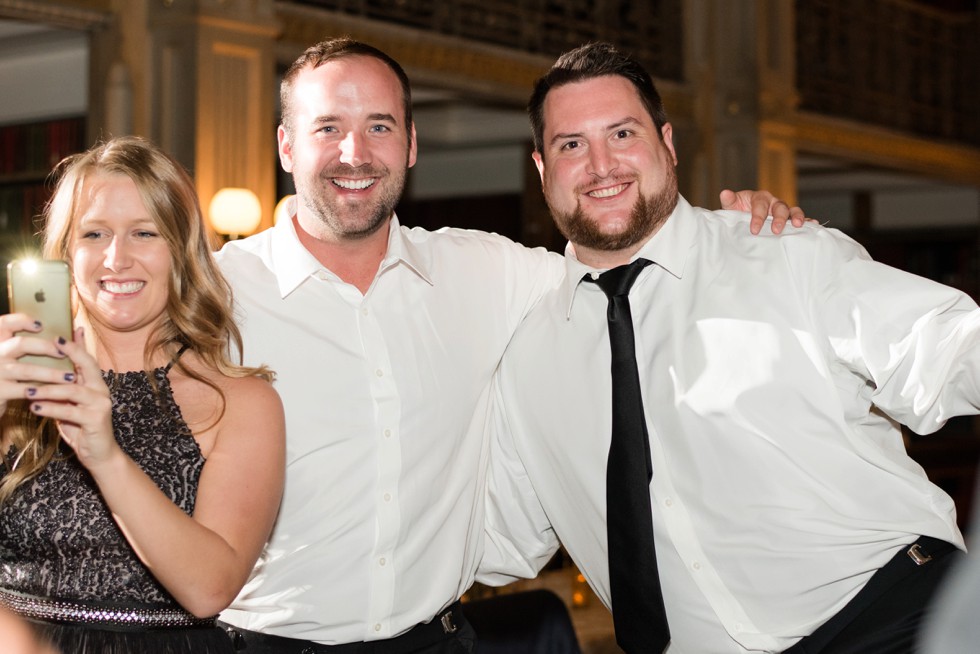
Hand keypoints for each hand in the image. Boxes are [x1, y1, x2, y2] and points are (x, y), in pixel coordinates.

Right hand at [0, 314, 74, 415]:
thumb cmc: (4, 377)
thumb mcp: (7, 357)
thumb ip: (25, 345)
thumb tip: (65, 330)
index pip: (3, 324)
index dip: (21, 320)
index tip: (40, 324)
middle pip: (20, 344)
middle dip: (45, 347)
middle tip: (64, 353)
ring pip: (27, 370)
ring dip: (51, 374)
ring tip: (70, 377)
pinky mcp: (0, 390)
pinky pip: (24, 390)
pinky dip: (42, 391)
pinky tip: (56, 393)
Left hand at [25, 328, 117, 469]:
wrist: (99, 453)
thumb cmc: (82, 427)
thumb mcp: (71, 404)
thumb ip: (63, 388)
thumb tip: (46, 373)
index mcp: (96, 384)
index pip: (87, 359)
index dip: (77, 344)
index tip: (62, 333)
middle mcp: (101, 390)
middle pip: (88, 365)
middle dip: (72, 352)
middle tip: (53, 343)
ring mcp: (100, 404)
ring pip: (73, 390)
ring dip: (48, 389)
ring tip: (28, 390)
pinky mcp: (96, 419)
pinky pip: (69, 410)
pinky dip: (50, 408)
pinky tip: (34, 408)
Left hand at [720, 189, 807, 234]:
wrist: (743, 217)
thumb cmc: (738, 211)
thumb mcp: (732, 206)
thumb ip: (729, 201)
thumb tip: (724, 193)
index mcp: (759, 198)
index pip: (760, 205)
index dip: (758, 217)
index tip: (754, 229)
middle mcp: (773, 202)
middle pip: (779, 207)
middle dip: (778, 218)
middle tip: (775, 230)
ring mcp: (782, 210)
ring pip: (792, 210)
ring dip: (796, 216)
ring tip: (798, 225)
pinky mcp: (788, 218)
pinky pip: (800, 218)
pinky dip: (807, 220)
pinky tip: (812, 225)